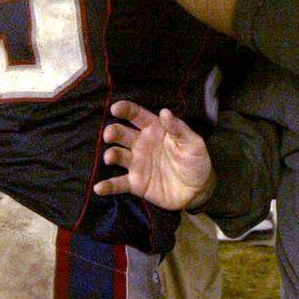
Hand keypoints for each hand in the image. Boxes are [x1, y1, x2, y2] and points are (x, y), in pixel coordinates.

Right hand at [94, 100, 213, 210]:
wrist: (198, 190)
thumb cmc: (196, 161)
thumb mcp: (193, 143)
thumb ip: (178, 129)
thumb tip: (165, 111)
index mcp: (155, 130)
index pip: (137, 115)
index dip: (125, 110)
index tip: (115, 108)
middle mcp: (142, 144)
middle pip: (122, 134)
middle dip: (113, 132)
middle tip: (110, 134)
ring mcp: (137, 164)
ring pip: (117, 155)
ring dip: (111, 155)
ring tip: (110, 157)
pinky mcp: (135, 183)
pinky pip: (118, 184)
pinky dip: (107, 186)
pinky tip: (99, 187)